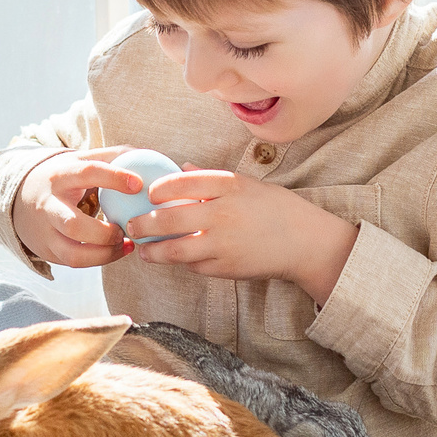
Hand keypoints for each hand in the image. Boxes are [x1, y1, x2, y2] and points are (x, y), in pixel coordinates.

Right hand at [11, 148, 142, 267]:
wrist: (19, 197)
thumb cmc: (64, 178)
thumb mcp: (80, 160)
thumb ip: (113, 156)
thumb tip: (150, 154)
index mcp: (61, 176)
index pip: (86, 173)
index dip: (113, 177)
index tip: (138, 184)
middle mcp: (49, 205)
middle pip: (73, 225)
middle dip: (104, 233)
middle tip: (127, 229)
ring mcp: (46, 232)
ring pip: (73, 253)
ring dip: (105, 254)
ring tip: (127, 245)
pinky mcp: (48, 251)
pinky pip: (75, 262)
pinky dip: (100, 260)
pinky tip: (117, 251)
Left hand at [126, 166, 358, 302]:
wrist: (305, 242)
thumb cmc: (275, 209)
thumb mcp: (247, 184)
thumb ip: (211, 178)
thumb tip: (183, 167)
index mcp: (228, 186)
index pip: (181, 183)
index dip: (158, 189)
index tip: (148, 194)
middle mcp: (222, 214)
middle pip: (168, 219)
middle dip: (143, 223)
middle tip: (132, 225)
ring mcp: (222, 243)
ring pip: (174, 250)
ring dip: (152, 251)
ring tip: (143, 249)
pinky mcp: (224, 268)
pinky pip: (193, 266)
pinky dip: (181, 262)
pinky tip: (174, 258)